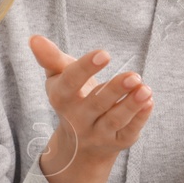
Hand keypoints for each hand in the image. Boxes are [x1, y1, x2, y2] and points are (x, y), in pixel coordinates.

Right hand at [28, 34, 153, 182]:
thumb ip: (50, 58)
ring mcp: (98, 134)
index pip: (70, 83)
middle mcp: (78, 120)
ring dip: (131, 105)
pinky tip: (149, 101)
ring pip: (115, 120)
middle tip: (134, 75)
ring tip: (146, 89)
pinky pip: (129, 131)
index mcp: (62, 99)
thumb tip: (34, 38)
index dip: (86, 68)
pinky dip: (140, 118)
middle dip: (115, 90)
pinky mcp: (118, 142)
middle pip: (96, 104)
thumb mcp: (59, 78)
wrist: (79, 144)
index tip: (104, 53)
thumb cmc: (72, 98)